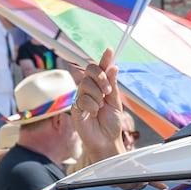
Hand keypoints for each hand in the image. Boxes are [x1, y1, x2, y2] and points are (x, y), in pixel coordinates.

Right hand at [72, 48, 125, 163]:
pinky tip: (92, 114)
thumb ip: (113, 85)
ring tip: (100, 108)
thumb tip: (113, 67)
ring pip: (85, 84)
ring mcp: (80, 97)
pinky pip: (82, 99)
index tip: (109, 50)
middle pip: (90, 71)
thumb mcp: (116, 102)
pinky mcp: (74, 107)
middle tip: (108, 92)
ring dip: (97, 96)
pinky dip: (91, 106)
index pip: (100, 69)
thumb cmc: (111, 122)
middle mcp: (89, 89)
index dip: (104, 59)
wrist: (106, 140)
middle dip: (101, 79)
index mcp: (100, 86)